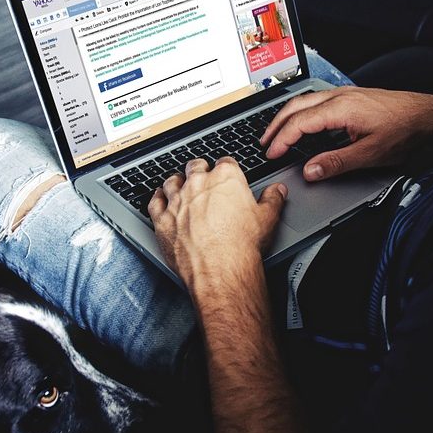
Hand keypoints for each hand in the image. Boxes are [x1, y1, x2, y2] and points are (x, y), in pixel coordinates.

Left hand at [148, 157, 287, 291]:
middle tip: (203, 176)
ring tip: (179, 184)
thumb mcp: (268, 219)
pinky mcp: (162, 219)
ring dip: (176, 181)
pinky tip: (159, 197)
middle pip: (195, 167)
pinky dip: (157, 198)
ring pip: (172, 181)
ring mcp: (177, 201)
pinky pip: (155, 202)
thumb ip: (272, 200)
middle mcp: (198, 184)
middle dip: (199, 170)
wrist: (220, 269)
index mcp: (225, 178)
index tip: (227, 173)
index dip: (226, 168)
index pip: (225, 163)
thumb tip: (277, 191)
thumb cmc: (242, 245)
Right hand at [261, 87, 432, 181]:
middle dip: (276, 125)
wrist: (432, 116)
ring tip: (278, 134)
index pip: (299, 123)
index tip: (271, 155)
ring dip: (287, 117)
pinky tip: (305, 125)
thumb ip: (336, 163)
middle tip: (264, 144)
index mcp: (340, 109)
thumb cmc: (407, 130)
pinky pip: (318, 101)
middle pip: (295, 107)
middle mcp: (340, 97)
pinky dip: (302, 113)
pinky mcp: (354, 97)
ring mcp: (346, 94)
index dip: (281, 140)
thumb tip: (309, 171)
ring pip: (305, 101)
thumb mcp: (371, 154)